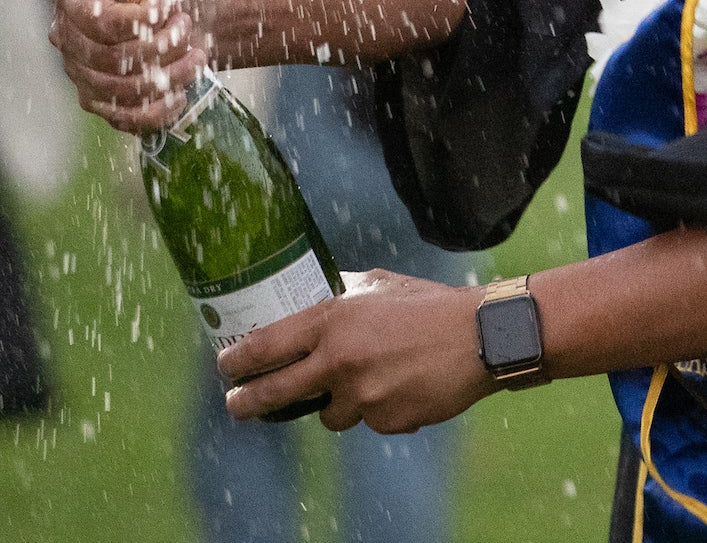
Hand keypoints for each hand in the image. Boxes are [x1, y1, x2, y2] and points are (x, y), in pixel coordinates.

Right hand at [47, 0, 218, 132]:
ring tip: (195, 54)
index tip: (170, 4)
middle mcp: (65, 37)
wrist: (200, 11)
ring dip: (167, 76)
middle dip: (160, 45)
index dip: (140, 19)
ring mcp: (80, 74)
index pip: (99, 22)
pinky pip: (123, 119)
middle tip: (185, 25)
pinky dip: (157, 110)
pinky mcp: (101, 103)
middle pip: (110, 60)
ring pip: (120, 91)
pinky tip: (180, 92)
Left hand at [217, 270, 500, 434]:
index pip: (265, 346)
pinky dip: (379, 408)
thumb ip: (341, 293)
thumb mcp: (378, 285)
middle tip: (237, 404)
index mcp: (333, 321)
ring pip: (329, 414)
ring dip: (337, 402)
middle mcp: (340, 361)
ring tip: (369, 379)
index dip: (236, 361)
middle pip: (274, 394)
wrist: (480, 337)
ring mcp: (362, 397)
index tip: (225, 367)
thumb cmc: (429, 306)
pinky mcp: (386, 421)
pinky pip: (369, 421)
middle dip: (247, 403)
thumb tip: (313, 291)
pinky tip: (403, 385)